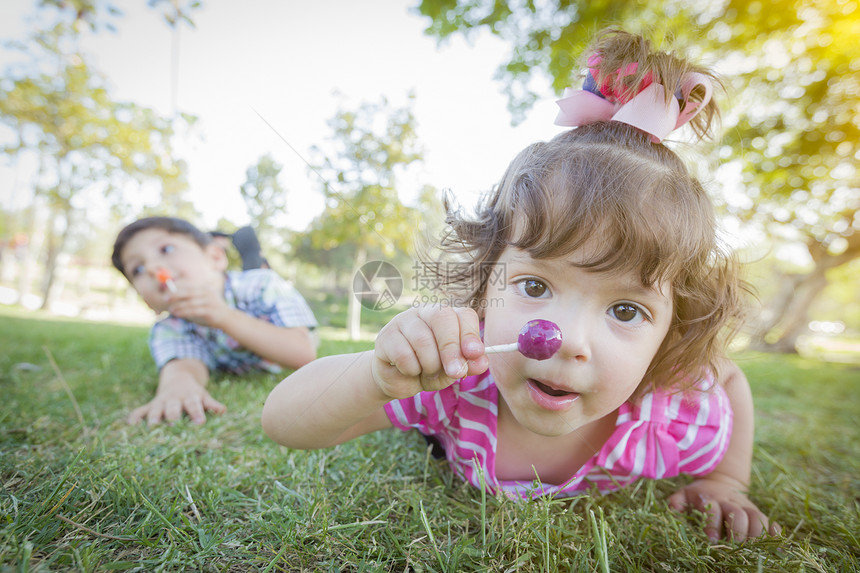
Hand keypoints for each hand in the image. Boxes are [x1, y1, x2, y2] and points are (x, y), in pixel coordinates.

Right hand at [127, 377, 225, 425]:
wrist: (178, 378)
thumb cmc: (193, 394)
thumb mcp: (203, 396)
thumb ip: (211, 404)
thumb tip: (223, 411)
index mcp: (190, 397)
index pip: (194, 405)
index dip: (197, 413)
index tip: (200, 422)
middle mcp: (174, 399)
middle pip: (173, 407)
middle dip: (173, 416)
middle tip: (174, 425)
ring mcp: (161, 402)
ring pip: (156, 409)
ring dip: (154, 417)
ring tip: (152, 426)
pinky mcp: (150, 405)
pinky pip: (140, 411)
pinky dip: (135, 417)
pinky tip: (130, 425)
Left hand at [167, 281, 230, 327]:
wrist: (228, 318)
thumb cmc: (213, 309)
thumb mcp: (205, 300)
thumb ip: (193, 297)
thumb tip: (175, 297)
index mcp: (205, 288)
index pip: (189, 285)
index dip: (177, 286)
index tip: (167, 290)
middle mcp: (207, 293)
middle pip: (188, 292)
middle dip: (175, 295)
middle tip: (165, 298)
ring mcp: (209, 302)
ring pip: (189, 303)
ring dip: (178, 306)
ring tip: (171, 310)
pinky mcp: (209, 311)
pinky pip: (193, 311)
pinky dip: (184, 312)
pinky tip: (177, 314)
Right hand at [371, 305, 488, 399]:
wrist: (398, 381)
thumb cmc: (429, 370)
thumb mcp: (452, 371)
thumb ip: (468, 365)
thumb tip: (482, 362)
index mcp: (448, 317)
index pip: (463, 315)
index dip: (470, 334)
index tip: (474, 354)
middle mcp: (426, 312)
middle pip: (442, 318)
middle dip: (451, 349)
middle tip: (456, 372)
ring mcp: (404, 321)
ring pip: (423, 340)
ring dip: (430, 366)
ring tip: (427, 373)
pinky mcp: (386, 336)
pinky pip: (404, 355)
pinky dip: (411, 370)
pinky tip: (409, 371)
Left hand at [668, 476, 780, 541]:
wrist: (721, 482)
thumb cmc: (699, 495)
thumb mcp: (685, 494)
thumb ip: (677, 501)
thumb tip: (673, 508)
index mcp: (710, 499)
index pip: (712, 509)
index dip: (712, 524)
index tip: (711, 539)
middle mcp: (730, 502)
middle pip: (738, 514)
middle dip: (737, 532)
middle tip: (734, 547)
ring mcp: (747, 507)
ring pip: (757, 518)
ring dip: (757, 535)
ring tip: (752, 550)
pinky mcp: (758, 513)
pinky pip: (771, 522)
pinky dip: (774, 533)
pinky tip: (775, 546)